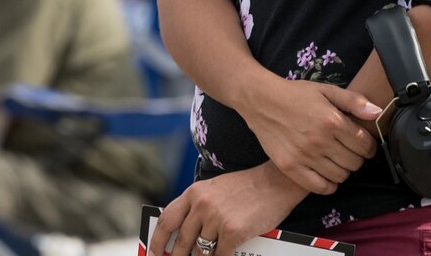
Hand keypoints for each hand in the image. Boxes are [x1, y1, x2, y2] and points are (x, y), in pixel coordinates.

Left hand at [151, 165, 303, 255]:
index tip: (154, 253)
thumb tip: (182, 233)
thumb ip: (197, 207)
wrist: (276, 182)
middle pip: (182, 242)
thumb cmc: (247, 187)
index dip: (157, 241)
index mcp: (194, 192)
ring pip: (200, 253)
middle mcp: (202, 205)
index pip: (167, 220)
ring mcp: (217, 219)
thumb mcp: (215, 189)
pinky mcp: (233, 232)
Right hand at [237, 76, 379, 193]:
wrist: (262, 101)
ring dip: (344, 170)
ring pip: (340, 176)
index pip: (364, 145)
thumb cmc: (296, 94)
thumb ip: (354, 101)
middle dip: (357, 157)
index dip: (369, 146)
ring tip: (338, 160)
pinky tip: (327, 173)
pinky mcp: (290, 168)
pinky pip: (319, 187)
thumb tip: (377, 113)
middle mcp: (320, 141)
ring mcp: (304, 157)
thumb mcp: (327, 90)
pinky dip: (329, 184)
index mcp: (331, 121)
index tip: (364, 144)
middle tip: (350, 150)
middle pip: (354, 163)